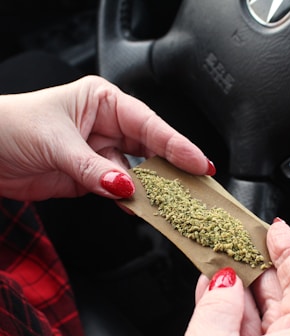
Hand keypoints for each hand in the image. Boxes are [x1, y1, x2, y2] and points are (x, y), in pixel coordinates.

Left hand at [0, 75, 213, 200]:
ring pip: (138, 172)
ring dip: (151, 189)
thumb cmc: (10, 127)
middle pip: (151, 148)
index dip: (177, 144)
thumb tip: (124, 187)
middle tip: (196, 184)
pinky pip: (119, 189)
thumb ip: (92, 169)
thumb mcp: (55, 142)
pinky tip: (138, 207)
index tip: (199, 162)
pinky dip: (129, 201)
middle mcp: (108, 126)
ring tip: (171, 201)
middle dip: (173, 167)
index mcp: (104, 102)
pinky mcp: (94, 176)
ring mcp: (101, 153)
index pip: (148, 123)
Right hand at [145, 220, 289, 335]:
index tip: (276, 230)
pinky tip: (212, 293)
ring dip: (239, 290)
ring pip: (263, 318)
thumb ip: (219, 304)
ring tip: (218, 262)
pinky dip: (230, 315)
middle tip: (238, 242)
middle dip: (259, 269)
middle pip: (286, 300)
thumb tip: (225, 280)